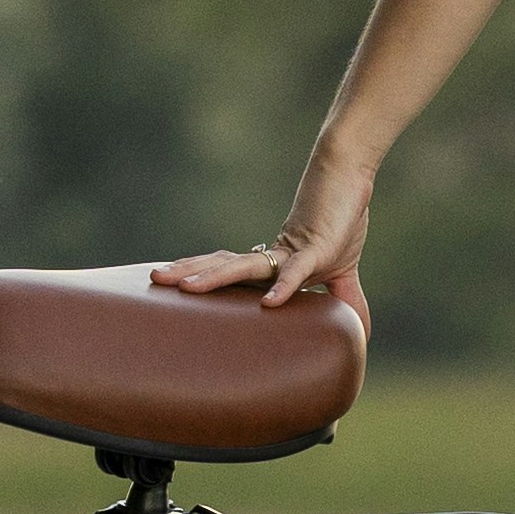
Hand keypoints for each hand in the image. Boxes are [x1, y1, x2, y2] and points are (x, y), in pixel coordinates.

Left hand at [154, 145, 377, 317]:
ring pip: (245, 268)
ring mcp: (291, 253)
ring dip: (213, 277)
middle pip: (222, 266)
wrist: (350, 182)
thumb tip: (360, 331)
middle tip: (153, 279)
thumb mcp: (341, 273)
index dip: (202, 279)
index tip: (173, 291)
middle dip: (188, 273)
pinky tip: (269, 305)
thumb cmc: (341, 221)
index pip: (227, 273)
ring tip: (184, 288)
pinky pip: (297, 273)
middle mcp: (272, 258)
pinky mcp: (317, 251)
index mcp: (271, 265)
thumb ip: (343, 301)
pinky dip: (284, 287)